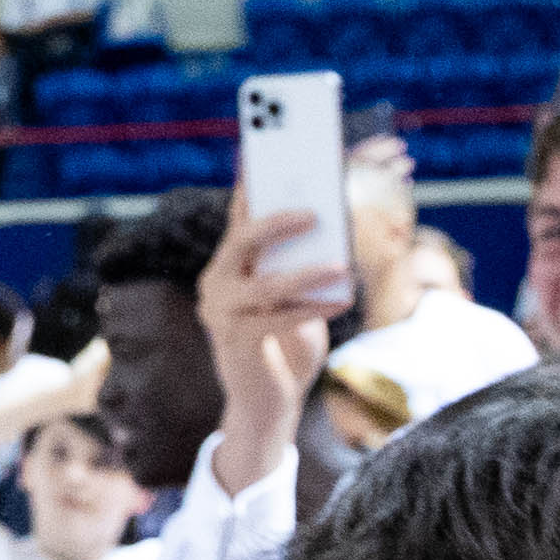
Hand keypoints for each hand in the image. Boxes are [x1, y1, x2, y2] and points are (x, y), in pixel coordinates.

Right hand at [198, 201, 347, 485]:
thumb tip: (332, 232)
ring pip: (263, 287)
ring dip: (306, 275)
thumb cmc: (287, 340)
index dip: (255, 188)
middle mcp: (216, 282)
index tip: (274, 159)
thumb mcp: (293, 296)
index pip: (240, 216)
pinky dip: (310, 310)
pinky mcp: (237, 343)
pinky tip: (340, 304)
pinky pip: (276, 322)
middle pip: (242, 242)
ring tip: (342, 268)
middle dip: (276, 223)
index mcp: (228, 262)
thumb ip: (298, 265)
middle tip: (314, 213)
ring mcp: (221, 314)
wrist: (267, 400)